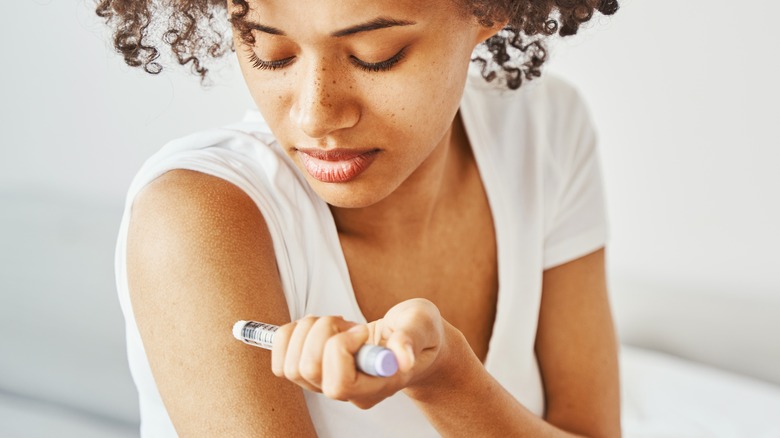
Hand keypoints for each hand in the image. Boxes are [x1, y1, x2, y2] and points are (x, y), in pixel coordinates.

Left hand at [270, 298, 447, 408]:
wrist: (413, 338)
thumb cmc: (419, 333)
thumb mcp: (423, 326)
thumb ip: (412, 338)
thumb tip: (403, 357)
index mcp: (376, 386)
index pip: (339, 385)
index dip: (340, 350)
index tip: (361, 329)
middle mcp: (348, 391)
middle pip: (307, 371)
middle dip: (321, 332)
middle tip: (346, 322)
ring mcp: (328, 382)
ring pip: (291, 366)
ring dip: (306, 331)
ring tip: (334, 323)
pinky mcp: (314, 369)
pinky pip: (281, 359)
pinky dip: (291, 334)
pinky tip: (317, 326)